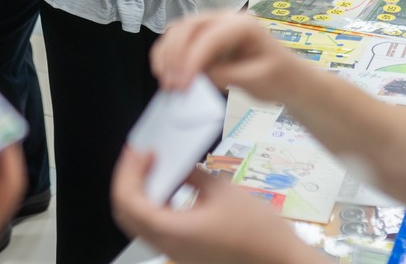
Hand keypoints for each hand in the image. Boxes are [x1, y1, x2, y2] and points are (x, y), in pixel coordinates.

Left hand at [111, 147, 314, 263]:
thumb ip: (191, 174)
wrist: (278, 258)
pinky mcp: (185, 250)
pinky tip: (167, 185)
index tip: (138, 151)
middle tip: (137, 155)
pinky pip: (155, 226)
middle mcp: (169, 245)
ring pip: (138, 222)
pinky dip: (153, 203)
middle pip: (126, 214)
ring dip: (138, 191)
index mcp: (173, 232)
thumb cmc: (258, 232)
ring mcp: (175, 250)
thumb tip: (175, 163)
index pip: (130, 202)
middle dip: (127, 180)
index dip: (128, 172)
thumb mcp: (222, 190)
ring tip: (149, 166)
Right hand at [151, 11, 299, 101]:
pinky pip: (177, 39)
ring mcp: (212, 25)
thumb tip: (200, 76)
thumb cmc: (277, 77)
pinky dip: (166, 54)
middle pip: (189, 27)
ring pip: (178, 30)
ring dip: (167, 54)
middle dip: (175, 56)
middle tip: (171, 85)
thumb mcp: (257, 79)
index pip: (211, 37)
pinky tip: (163, 72)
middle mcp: (224, 18)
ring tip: (165, 81)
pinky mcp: (202, 38)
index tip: (183, 84)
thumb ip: (229, 75)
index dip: (193, 59)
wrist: (285, 77)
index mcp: (243, 25)